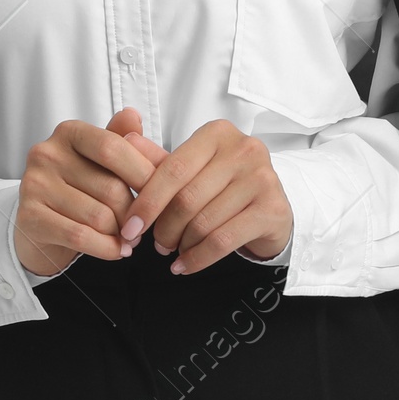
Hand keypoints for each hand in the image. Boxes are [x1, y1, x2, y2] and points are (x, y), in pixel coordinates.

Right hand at [14, 107, 164, 276]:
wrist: (38, 226)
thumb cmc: (77, 189)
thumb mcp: (99, 161)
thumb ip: (120, 140)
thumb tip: (134, 115)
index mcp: (69, 133)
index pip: (114, 148)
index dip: (144, 173)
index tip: (162, 193)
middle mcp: (47, 154)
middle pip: (111, 187)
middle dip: (135, 212)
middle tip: (143, 225)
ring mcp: (34, 185)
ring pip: (99, 216)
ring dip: (121, 233)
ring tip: (128, 238)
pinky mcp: (29, 217)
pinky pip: (80, 236)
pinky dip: (107, 248)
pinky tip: (116, 250)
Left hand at [117, 118, 292, 275]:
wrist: (270, 208)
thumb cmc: (225, 186)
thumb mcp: (191, 169)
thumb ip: (159, 160)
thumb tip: (126, 141)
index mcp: (218, 133)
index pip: (173, 169)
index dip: (147, 201)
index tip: (129, 227)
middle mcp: (244, 149)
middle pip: (187, 198)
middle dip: (164, 227)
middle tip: (156, 244)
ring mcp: (262, 178)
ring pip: (204, 222)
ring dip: (181, 244)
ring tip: (174, 251)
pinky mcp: (272, 209)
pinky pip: (223, 240)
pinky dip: (198, 258)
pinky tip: (185, 265)